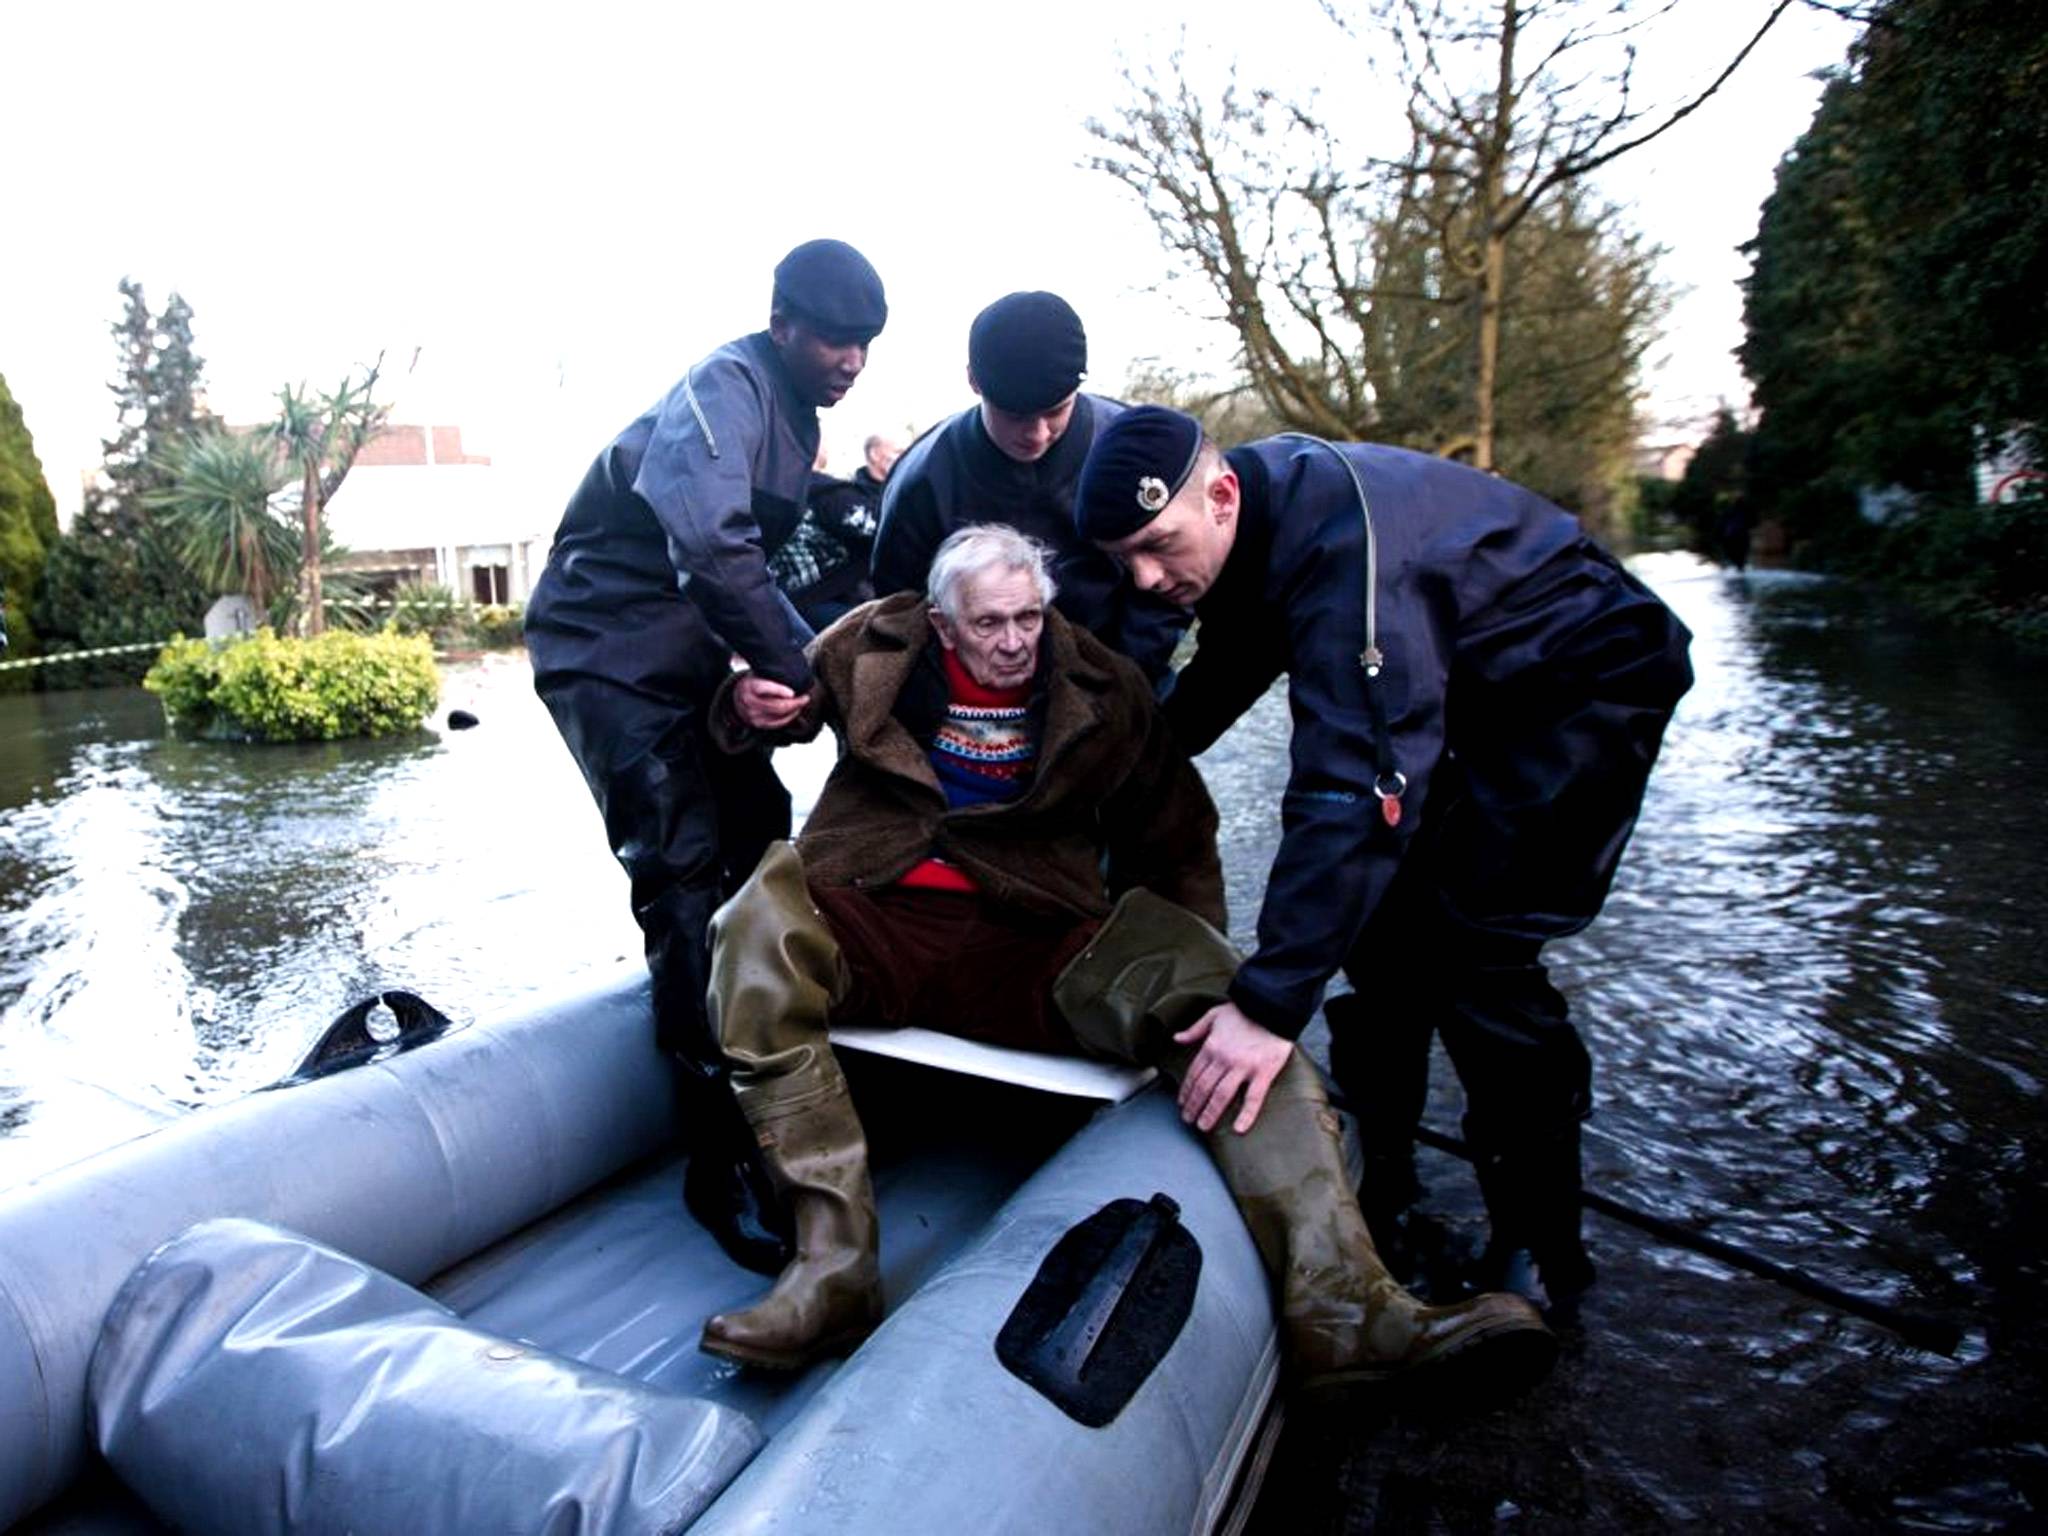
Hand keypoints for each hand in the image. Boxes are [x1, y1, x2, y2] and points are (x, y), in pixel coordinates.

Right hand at [733, 672, 809, 730]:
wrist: (737, 697)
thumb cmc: (753, 682)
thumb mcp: (758, 674)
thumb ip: (772, 676)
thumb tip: (792, 674)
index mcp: (749, 686)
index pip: (764, 688)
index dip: (779, 691)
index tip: (792, 692)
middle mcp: (749, 702)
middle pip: (776, 706)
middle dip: (794, 703)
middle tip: (805, 697)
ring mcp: (753, 715)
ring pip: (779, 716)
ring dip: (794, 710)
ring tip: (802, 703)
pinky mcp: (758, 724)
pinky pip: (777, 723)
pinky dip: (789, 717)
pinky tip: (795, 711)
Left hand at [1173, 1002, 1292, 1133]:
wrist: (1272, 1007)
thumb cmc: (1244, 1011)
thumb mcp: (1214, 1015)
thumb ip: (1194, 1029)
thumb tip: (1177, 1038)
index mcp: (1211, 1046)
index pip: (1193, 1074)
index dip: (1186, 1091)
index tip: (1182, 1103)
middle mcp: (1224, 1059)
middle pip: (1203, 1088)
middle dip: (1193, 1106)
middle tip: (1188, 1119)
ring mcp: (1243, 1067)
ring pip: (1221, 1095)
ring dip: (1209, 1113)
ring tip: (1203, 1126)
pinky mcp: (1263, 1073)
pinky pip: (1253, 1098)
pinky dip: (1246, 1115)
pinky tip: (1239, 1128)